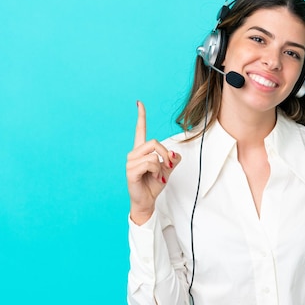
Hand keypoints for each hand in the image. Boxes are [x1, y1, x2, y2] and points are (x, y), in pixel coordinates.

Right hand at [126, 101, 180, 224]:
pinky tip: (153, 178)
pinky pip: (150, 163)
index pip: (140, 130)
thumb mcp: (168, 170)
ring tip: (157, 176)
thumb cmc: (154, 184)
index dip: (141, 116)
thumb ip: (173, 159)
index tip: (139, 103)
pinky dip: (157, 171)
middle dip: (166, 154)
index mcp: (141, 150)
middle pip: (154, 142)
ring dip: (161, 166)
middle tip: (168, 167)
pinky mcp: (131, 171)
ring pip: (154, 155)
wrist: (147, 201)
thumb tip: (174, 155)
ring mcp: (130, 162)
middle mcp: (134, 153)